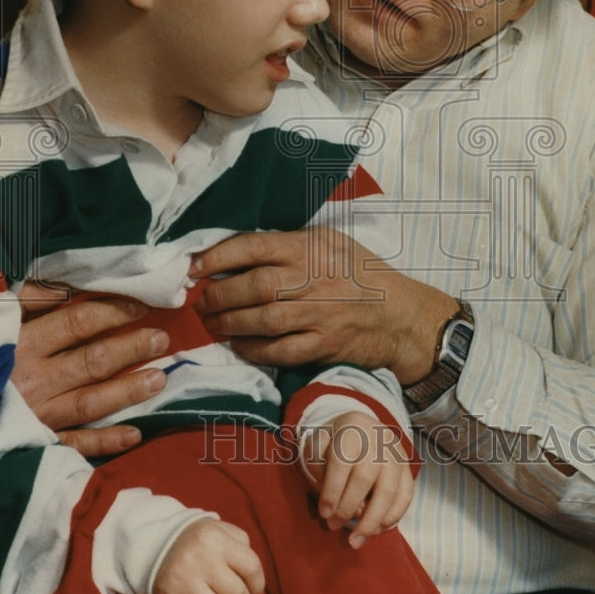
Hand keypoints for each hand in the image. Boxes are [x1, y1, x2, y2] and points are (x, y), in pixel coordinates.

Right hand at [13, 282, 170, 455]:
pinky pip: (75, 445)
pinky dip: (106, 441)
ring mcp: (36, 415)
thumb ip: (28, 299)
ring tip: (160, 379)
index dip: (113, 312)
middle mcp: (34, 379)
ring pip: (91, 402)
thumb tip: (66, 285)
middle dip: (131, 348)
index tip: (142, 305)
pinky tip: (136, 433)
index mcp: (22, 343)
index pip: (78, 322)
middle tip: (162, 339)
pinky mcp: (34, 444)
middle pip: (93, 360)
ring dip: (129, 390)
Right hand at [152, 518, 264, 593]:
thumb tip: (254, 578)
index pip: (252, 567)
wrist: (158, 544)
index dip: (259, 585)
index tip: (255, 591)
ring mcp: (181, 582)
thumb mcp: (222, 530)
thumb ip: (243, 545)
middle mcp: (198, 559)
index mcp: (214, 538)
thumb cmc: (200, 542)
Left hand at [192, 228, 457, 384]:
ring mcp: (319, 314)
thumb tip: (237, 252)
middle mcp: (313, 279)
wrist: (400, 314)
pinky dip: (253, 350)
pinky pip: (279, 351)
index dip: (218, 256)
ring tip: (211, 323)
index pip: (254, 246)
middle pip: (254, 286)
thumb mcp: (330, 243)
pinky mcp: (323, 345)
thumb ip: (289, 245)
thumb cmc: (360, 273)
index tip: (194, 266)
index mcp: (310, 247)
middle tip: (200, 301)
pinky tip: (238, 346)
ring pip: (262, 320)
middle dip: (218, 295)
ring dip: (229, 323)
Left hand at [301, 411, 414, 549]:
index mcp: (352, 428)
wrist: (362, 428)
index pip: (341, 461)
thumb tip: (333, 500)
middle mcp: (378, 439)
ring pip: (388, 491)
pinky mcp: (407, 468)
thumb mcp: (318, 444)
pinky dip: (393, 517)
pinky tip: (377, 530)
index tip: (323, 513)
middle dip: (347, 508)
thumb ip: (318, 466)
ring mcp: (396, 454)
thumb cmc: (336, 442)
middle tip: (332, 525)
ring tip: (356, 540)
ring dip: (371, 520)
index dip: (332, 490)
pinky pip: (405, 496)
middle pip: (364, 478)